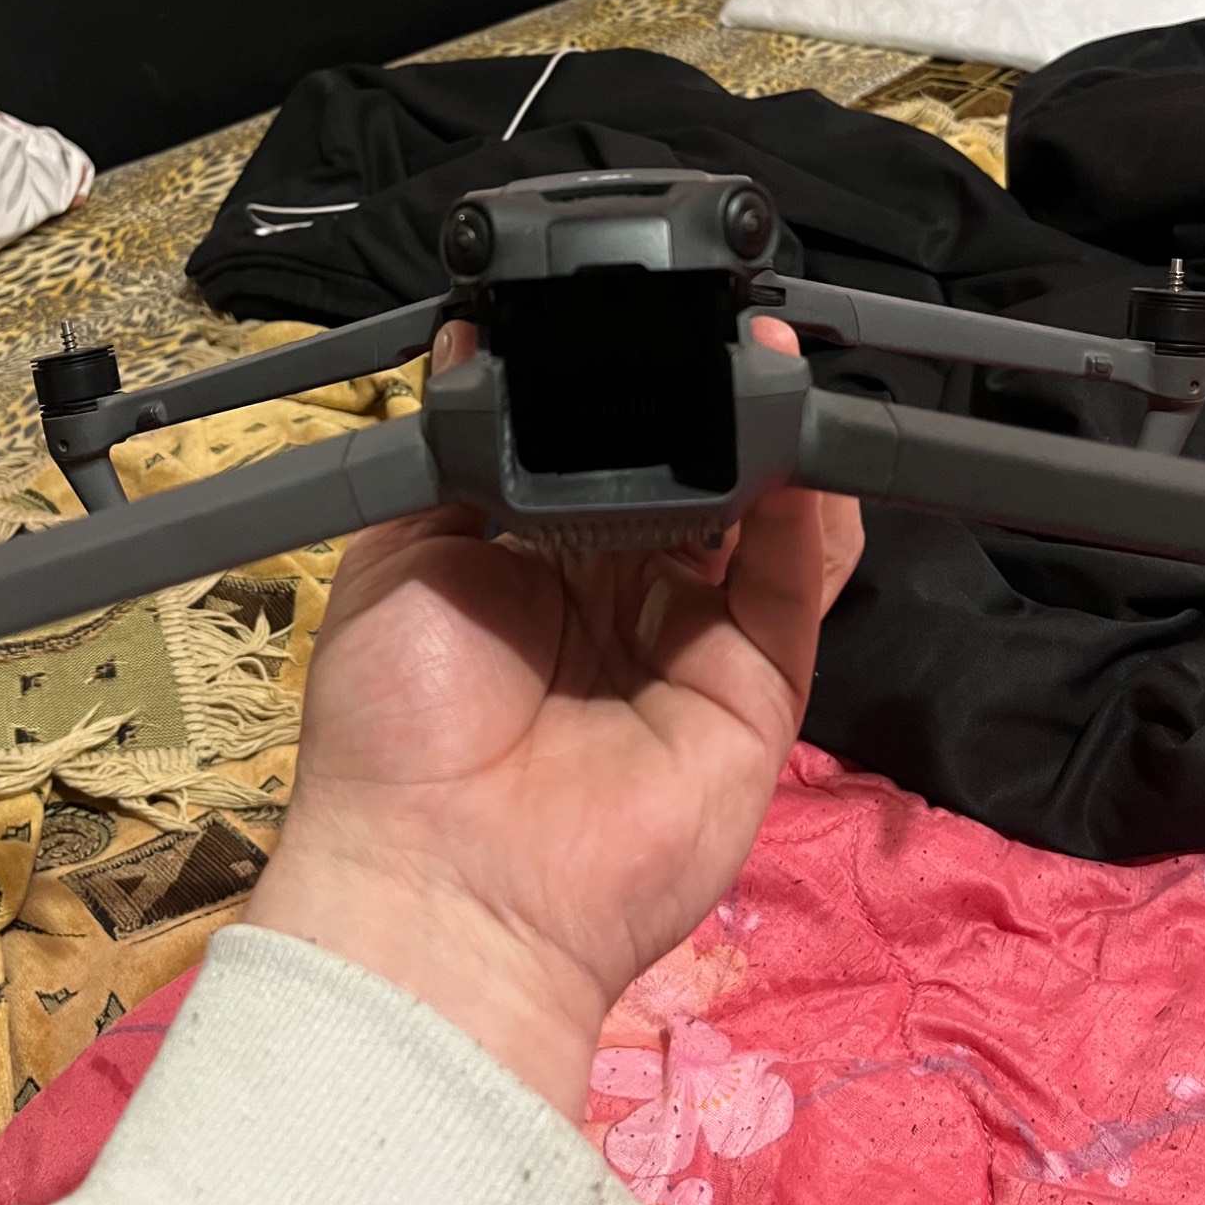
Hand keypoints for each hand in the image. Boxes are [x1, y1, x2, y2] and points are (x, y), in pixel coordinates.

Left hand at [245, 317, 862, 1117]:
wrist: (441, 878)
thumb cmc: (397, 721)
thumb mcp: (401, 553)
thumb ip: (460, 450)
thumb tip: (474, 337)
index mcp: (536, 559)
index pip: (607, 456)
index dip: (631, 396)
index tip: (650, 326)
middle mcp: (622, 593)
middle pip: (693, 481)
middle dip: (709, 410)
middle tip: (724, 337)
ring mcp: (694, 642)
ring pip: (759, 527)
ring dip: (770, 447)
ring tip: (772, 372)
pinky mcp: (755, 692)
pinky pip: (795, 592)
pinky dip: (808, 522)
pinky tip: (799, 457)